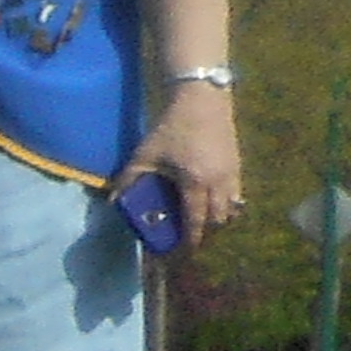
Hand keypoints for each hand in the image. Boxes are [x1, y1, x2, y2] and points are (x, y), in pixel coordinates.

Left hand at [123, 81, 241, 234]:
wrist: (202, 99)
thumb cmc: (171, 127)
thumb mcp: (145, 154)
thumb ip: (128, 180)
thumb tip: (112, 203)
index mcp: (195, 182)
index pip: (196, 220)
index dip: (191, 238)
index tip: (183, 251)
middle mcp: (219, 182)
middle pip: (218, 219)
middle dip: (206, 232)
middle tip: (191, 238)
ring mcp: (232, 173)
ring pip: (232, 208)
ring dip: (218, 220)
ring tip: (202, 224)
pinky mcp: (238, 164)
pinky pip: (237, 194)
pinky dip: (227, 204)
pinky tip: (212, 204)